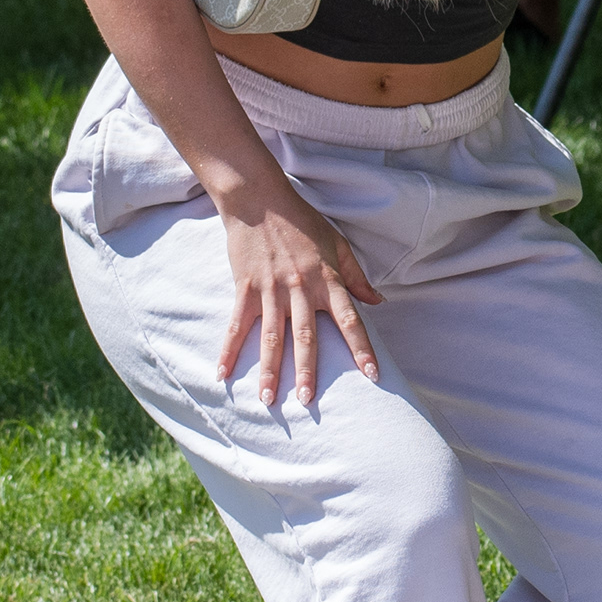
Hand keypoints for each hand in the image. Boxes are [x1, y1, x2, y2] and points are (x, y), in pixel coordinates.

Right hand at [218, 181, 381, 405]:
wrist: (259, 200)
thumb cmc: (301, 221)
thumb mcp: (337, 243)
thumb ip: (356, 276)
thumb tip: (378, 301)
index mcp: (326, 279)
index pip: (350, 319)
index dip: (361, 348)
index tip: (372, 375)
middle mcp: (300, 288)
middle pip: (306, 336)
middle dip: (308, 370)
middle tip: (308, 401)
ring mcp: (270, 290)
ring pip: (271, 337)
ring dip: (270, 370)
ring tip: (269, 400)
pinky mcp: (245, 288)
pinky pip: (237, 325)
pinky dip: (229, 351)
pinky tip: (223, 374)